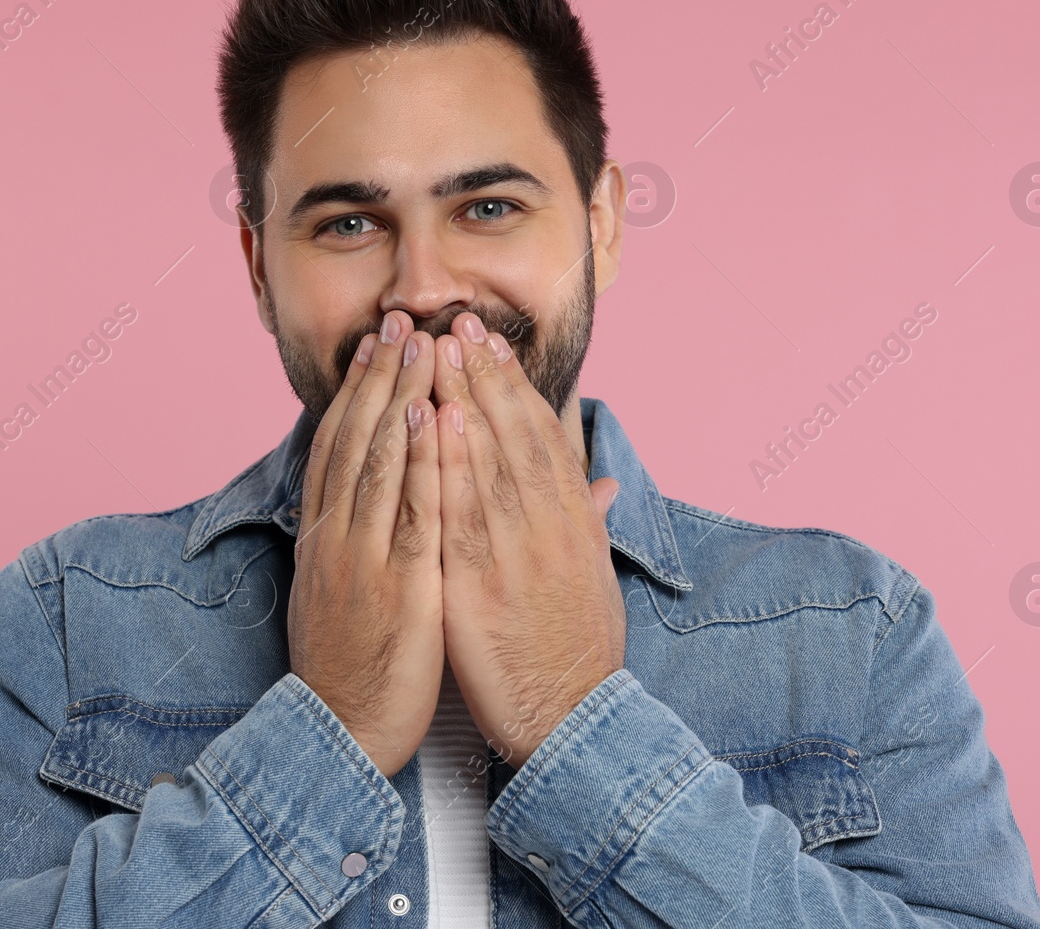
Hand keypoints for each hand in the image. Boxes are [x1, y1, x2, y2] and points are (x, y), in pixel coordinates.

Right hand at [287, 309, 444, 777]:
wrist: (338, 734)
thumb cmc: (351, 667)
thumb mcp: (346, 595)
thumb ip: (361, 545)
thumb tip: (367, 510)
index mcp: (326, 537)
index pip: (340, 448)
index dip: (359, 392)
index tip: (377, 346)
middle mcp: (336, 536)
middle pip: (354, 440)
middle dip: (379, 376)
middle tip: (398, 320)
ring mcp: (361, 557)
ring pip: (376, 460)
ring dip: (396, 396)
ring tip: (416, 344)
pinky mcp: (394, 584)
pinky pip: (406, 510)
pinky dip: (415, 459)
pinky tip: (426, 417)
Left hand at [431, 311, 626, 769]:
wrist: (571, 718)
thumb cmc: (580, 652)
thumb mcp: (597, 579)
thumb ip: (593, 524)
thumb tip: (604, 485)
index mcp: (575, 522)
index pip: (544, 436)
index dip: (516, 386)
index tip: (495, 345)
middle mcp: (549, 525)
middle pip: (515, 433)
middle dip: (487, 373)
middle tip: (461, 322)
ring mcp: (515, 549)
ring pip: (488, 457)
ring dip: (465, 397)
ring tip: (443, 347)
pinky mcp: (480, 580)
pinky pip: (460, 508)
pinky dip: (449, 459)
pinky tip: (435, 419)